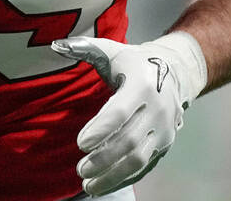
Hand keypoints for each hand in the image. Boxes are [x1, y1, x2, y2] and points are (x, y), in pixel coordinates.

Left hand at [52, 32, 207, 195]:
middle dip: (103, 158)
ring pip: (138, 159)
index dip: (100, 129)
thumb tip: (56, 45)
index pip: (120, 112)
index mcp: (142, 84)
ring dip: (113, 174)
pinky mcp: (164, 145)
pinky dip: (124, 179)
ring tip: (88, 184)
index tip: (80, 143)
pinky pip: (145, 167)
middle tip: (80, 168)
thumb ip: (83, 47)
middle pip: (129, 140)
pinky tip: (103, 185)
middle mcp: (157, 109)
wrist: (175, 73)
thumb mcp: (111, 50)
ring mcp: (164, 130)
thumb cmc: (134, 63)